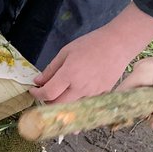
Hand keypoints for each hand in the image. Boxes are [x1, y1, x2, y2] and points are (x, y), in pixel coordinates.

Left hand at [31, 5, 152, 103]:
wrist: (119, 44)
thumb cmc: (91, 44)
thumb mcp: (66, 52)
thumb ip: (51, 69)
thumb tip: (38, 82)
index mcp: (69, 75)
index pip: (48, 94)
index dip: (37, 95)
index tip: (33, 91)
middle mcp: (81, 88)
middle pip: (58, 106)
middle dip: (48, 103)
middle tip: (45, 94)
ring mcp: (93, 94)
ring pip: (72, 107)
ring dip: (62, 105)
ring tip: (60, 95)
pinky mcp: (103, 95)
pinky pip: (86, 105)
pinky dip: (77, 105)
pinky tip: (75, 99)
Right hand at [118, 51, 152, 126]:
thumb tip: (152, 125)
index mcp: (141, 72)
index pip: (120, 93)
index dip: (121, 108)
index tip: (126, 121)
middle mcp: (139, 68)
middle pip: (128, 92)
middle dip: (137, 106)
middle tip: (150, 116)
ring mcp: (145, 68)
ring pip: (138, 90)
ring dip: (145, 102)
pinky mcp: (152, 69)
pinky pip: (145, 86)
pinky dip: (150, 96)